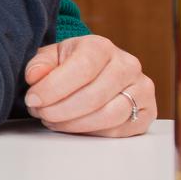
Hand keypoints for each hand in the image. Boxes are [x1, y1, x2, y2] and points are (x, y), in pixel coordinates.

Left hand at [24, 36, 155, 136]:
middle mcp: (128, 65)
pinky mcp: (147, 113)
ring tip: (52, 121)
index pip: (81, 69)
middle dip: (60, 110)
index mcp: (102, 46)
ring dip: (74, 124)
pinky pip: (117, 130)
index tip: (33, 99)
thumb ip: (40, 64)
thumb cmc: (71, 63)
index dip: (53, 88)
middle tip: (40, 113)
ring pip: (108, 116)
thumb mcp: (51, 57)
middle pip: (94, 96)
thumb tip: (34, 77)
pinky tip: (73, 126)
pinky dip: (90, 132)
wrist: (97, 70)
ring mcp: (142, 89)